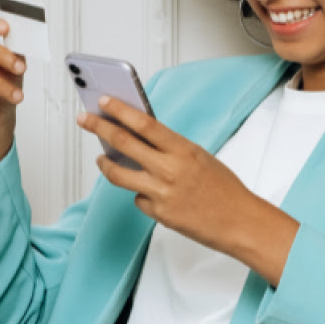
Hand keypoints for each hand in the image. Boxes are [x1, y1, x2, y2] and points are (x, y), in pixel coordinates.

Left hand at [77, 95, 299, 286]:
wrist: (240, 221)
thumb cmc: (224, 187)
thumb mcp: (199, 156)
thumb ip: (170, 148)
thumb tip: (140, 136)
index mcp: (182, 149)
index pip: (143, 123)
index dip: (120, 110)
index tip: (104, 101)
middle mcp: (168, 169)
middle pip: (123, 143)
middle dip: (99, 127)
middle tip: (84, 119)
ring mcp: (161, 193)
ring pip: (118, 174)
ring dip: (105, 164)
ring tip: (101, 159)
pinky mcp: (158, 214)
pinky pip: (138, 199)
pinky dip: (141, 194)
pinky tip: (152, 194)